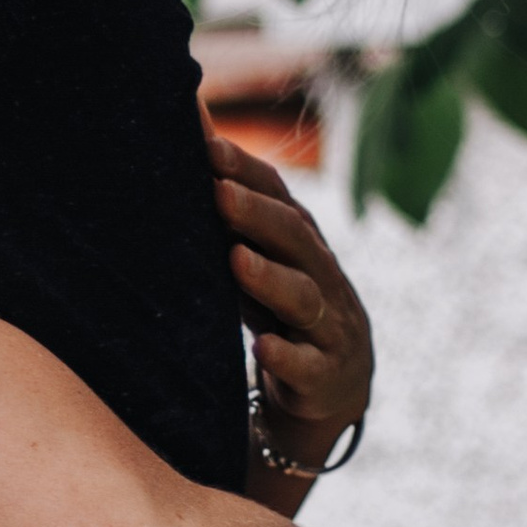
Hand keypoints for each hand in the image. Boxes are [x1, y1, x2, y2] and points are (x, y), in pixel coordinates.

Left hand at [207, 135, 373, 468]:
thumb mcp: (258, 262)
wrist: (334, 390)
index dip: (248, 172)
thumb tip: (193, 136)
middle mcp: (321, 277)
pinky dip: (286, 356)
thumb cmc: (282, 311)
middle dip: (257, 214)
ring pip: (303, 298)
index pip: (281, 199)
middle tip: (217, 192)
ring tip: (236, 261)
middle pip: (294, 239)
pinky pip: (307, 366)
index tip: (210, 147)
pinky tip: (264, 347)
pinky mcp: (324, 377)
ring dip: (270, 277)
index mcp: (302, 244)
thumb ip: (231, 214)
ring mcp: (328, 327)